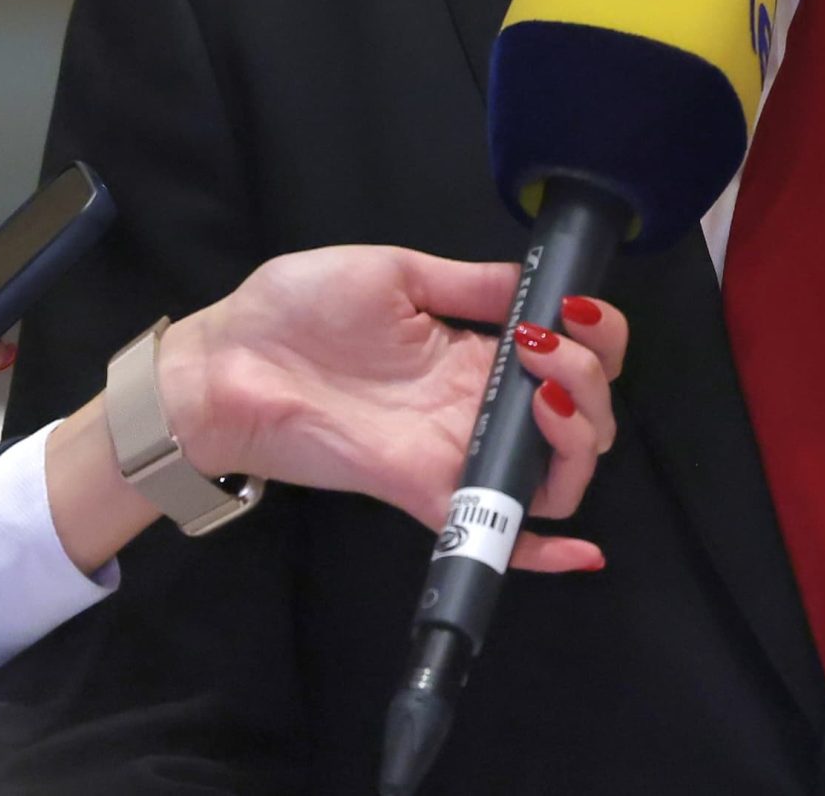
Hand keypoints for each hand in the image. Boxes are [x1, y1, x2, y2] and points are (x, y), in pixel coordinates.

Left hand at [44, 247, 627, 575]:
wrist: (227, 365)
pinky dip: (545, 551)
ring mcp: (457, 452)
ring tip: (551, 395)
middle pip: (581, 415)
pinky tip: (580, 550)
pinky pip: (496, 533)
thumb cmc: (297, 309)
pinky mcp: (426, 490)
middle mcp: (479, 406)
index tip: (577, 309)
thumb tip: (535, 280)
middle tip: (550, 347)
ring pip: (556, 471)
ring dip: (581, 432)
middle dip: (596, 377)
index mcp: (475, 349)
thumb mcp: (395, 273)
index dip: (597, 336)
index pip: (569, 353)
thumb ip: (469, 282)